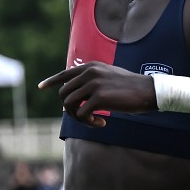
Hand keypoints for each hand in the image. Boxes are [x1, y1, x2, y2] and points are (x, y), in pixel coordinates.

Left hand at [38, 63, 156, 127]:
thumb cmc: (130, 87)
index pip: (65, 73)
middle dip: (70, 109)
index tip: (41, 87)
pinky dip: (89, 123)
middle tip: (84, 117)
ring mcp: (93, 84)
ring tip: (93, 121)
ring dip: (78, 118)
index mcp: (91, 67)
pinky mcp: (99, 98)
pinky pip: (82, 114)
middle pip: (64, 94)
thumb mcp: (109, 77)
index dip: (51, 81)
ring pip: (69, 105)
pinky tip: (102, 123)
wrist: (149, 91)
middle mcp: (90, 73)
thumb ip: (92, 80)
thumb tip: (74, 95)